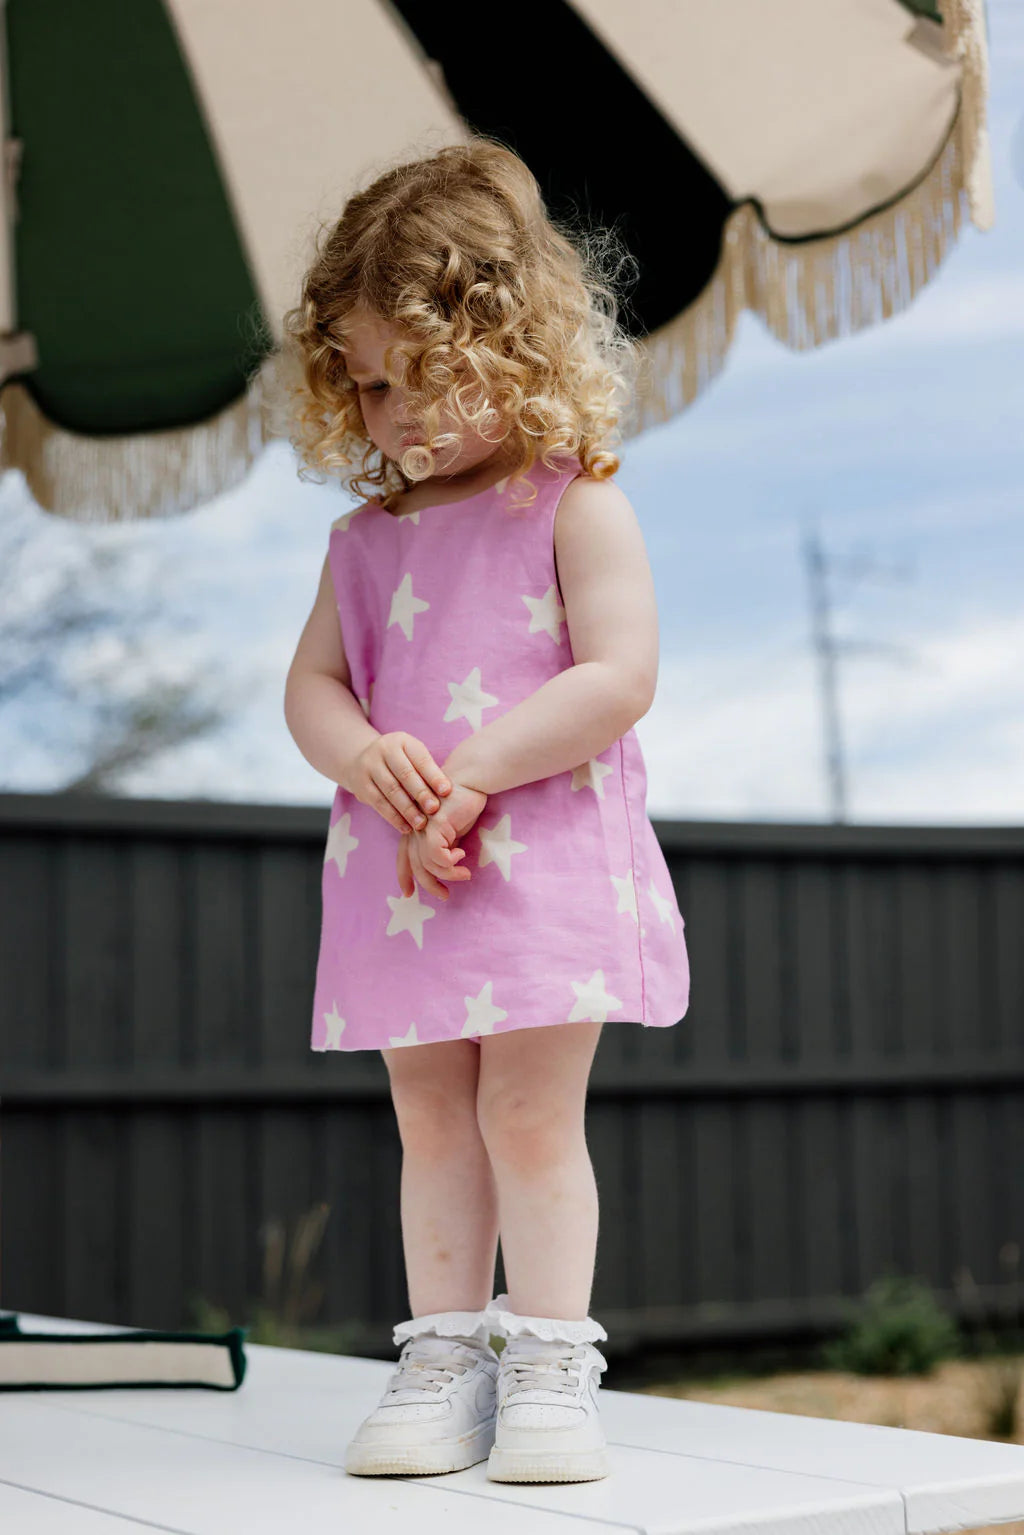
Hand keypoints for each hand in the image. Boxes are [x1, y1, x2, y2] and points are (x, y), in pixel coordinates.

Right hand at [342, 731, 451, 833]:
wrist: (362, 759)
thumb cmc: (400, 762)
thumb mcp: (412, 757)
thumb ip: (427, 771)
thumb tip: (446, 792)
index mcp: (402, 741)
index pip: (420, 758)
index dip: (434, 775)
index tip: (446, 791)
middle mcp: (384, 750)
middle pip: (404, 774)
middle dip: (421, 793)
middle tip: (434, 809)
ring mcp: (369, 767)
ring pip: (390, 790)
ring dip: (407, 810)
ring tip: (421, 824)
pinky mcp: (361, 785)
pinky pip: (379, 803)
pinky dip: (393, 817)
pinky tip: (406, 827)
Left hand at [396, 779, 488, 899]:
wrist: (470, 781)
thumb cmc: (462, 804)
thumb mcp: (450, 830)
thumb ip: (443, 847)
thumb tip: (446, 868)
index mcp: (414, 829)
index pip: (403, 857)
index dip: (404, 876)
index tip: (407, 894)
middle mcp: (414, 828)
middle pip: (415, 866)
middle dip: (429, 885)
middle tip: (444, 896)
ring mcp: (422, 826)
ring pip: (428, 865)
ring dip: (449, 874)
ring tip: (465, 873)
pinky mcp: (435, 825)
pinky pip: (437, 856)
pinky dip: (451, 862)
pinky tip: (462, 854)